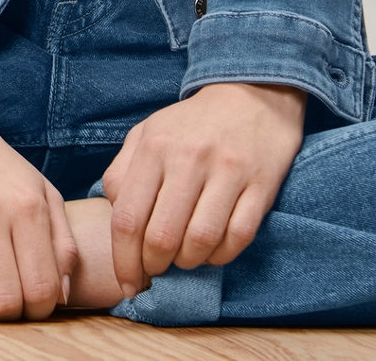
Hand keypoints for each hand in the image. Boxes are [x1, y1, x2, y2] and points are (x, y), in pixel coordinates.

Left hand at [103, 81, 305, 297]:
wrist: (252, 94)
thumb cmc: (191, 124)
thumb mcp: (147, 133)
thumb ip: (123, 171)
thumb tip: (114, 214)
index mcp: (155, 146)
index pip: (127, 218)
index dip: (123, 259)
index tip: (126, 282)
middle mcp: (189, 158)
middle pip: (162, 236)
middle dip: (153, 266)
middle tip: (155, 269)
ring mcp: (228, 171)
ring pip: (200, 242)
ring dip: (187, 263)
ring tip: (183, 257)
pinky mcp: (261, 185)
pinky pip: (238, 238)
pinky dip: (221, 256)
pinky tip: (212, 250)